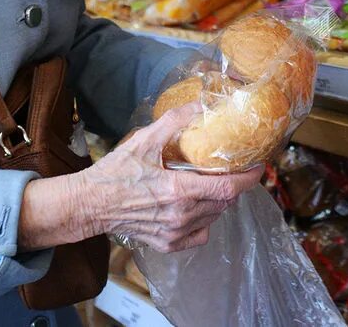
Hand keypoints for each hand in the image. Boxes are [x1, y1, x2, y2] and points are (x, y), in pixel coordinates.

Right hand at [77, 103, 260, 252]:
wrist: (90, 204)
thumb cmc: (115, 172)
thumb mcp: (143, 140)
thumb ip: (174, 121)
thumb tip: (200, 103)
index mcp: (179, 191)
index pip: (228, 188)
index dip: (249, 178)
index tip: (258, 166)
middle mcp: (181, 216)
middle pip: (224, 202)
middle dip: (233, 185)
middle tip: (231, 169)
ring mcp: (175, 233)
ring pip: (214, 217)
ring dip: (219, 201)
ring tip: (210, 184)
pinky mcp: (168, 244)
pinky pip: (200, 234)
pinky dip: (205, 221)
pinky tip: (194, 207)